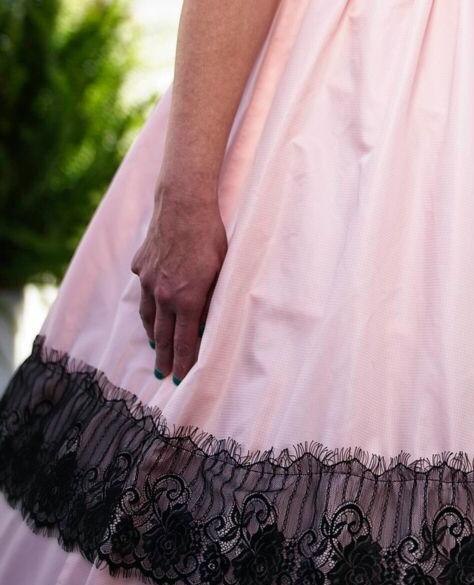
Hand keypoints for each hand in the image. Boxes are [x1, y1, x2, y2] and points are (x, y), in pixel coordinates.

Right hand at [131, 186, 227, 382]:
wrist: (183, 205)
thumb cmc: (210, 235)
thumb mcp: (221, 270)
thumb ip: (212, 299)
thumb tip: (206, 323)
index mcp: (186, 299)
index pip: (184, 340)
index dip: (184, 361)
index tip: (180, 380)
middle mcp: (162, 294)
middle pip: (161, 334)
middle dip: (164, 357)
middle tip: (163, 373)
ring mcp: (147, 280)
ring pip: (147, 315)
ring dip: (152, 333)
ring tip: (155, 346)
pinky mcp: (140, 264)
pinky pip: (143, 288)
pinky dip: (147, 299)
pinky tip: (151, 303)